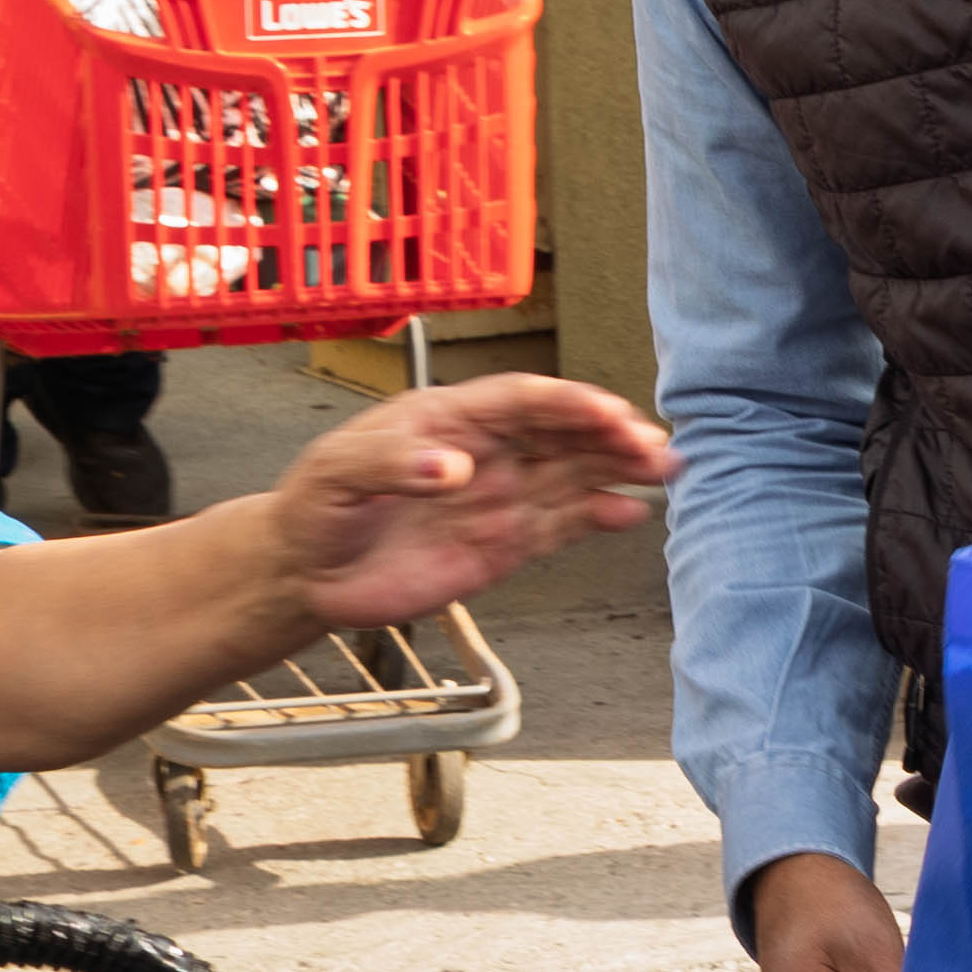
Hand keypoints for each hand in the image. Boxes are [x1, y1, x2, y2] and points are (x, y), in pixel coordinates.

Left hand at [246, 377, 673, 635]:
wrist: (307, 570)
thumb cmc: (316, 506)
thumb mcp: (340, 473)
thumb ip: (394, 465)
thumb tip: (455, 468)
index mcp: (449, 418)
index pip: (522, 400)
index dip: (568, 404)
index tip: (608, 413)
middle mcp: (485, 451)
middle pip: (560, 434)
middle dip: (610, 435)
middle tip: (656, 445)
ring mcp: (498, 498)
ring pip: (571, 475)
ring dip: (618, 470)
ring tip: (665, 471)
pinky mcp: (502, 546)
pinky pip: (560, 526)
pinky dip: (597, 518)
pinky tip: (630, 514)